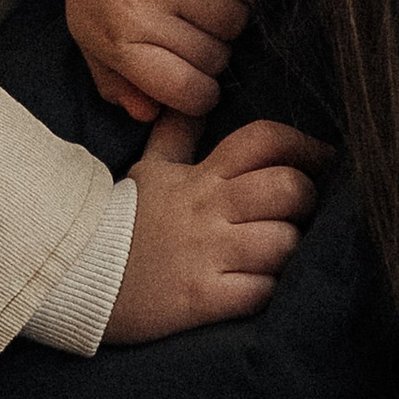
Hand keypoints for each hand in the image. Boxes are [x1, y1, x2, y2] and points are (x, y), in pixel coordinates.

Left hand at [59, 0, 265, 123]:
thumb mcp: (90, 29)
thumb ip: (116, 79)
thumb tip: (149, 115)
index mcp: (115, 37)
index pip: (185, 92)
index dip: (198, 92)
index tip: (196, 79)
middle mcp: (145, 10)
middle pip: (216, 60)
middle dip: (209, 48)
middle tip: (185, 20)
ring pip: (237, 24)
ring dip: (226, 12)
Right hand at [103, 110, 332, 344]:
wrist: (75, 274)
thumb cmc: (122, 222)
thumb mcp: (148, 170)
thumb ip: (176, 134)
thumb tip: (195, 99)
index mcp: (199, 176)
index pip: (262, 140)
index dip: (304, 144)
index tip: (323, 159)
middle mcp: (207, 210)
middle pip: (287, 188)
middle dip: (306, 200)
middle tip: (300, 214)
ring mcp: (206, 254)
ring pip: (283, 242)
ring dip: (290, 252)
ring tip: (276, 257)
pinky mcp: (202, 299)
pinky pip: (262, 291)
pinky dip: (269, 291)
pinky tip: (257, 289)